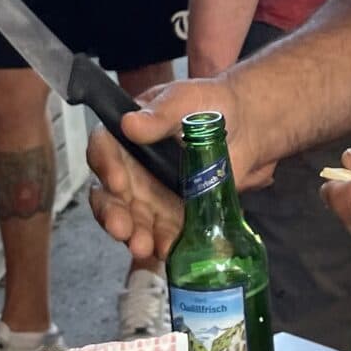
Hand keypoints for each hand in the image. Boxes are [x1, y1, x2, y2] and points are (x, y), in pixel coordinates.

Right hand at [86, 73, 274, 263]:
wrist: (246, 126)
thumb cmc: (208, 105)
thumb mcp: (183, 100)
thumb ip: (159, 114)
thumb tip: (130, 124)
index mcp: (126, 137)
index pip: (103, 151)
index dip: (105, 167)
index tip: (117, 182)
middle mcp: (131, 170)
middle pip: (109, 195)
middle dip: (113, 214)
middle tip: (122, 228)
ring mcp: (150, 196)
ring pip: (132, 219)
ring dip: (134, 234)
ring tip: (142, 247)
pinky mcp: (171, 214)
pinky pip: (161, 232)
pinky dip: (162, 243)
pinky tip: (168, 250)